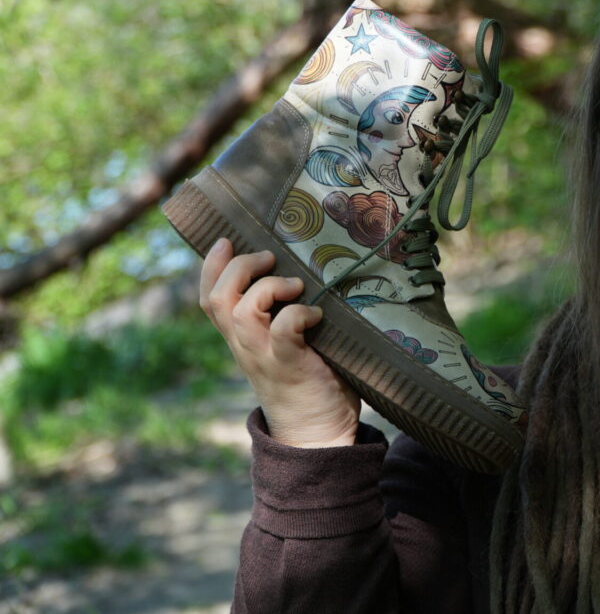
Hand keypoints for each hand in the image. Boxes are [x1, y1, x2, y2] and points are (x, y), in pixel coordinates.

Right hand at [199, 238, 360, 447]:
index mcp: (241, 339)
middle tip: (269, 256)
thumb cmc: (309, 381)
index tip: (224, 239)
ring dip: (268, 288)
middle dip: (237, 267)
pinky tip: (317, 315)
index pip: (210, 298)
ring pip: (241, 312)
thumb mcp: (285, 345)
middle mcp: (245, 346)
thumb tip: (303, 272)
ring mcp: (265, 356)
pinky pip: (283, 330)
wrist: (317, 433)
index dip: (211, 266)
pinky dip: (299, 313)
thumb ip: (279, 318)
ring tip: (296, 285)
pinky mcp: (290, 365)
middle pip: (218, 299)